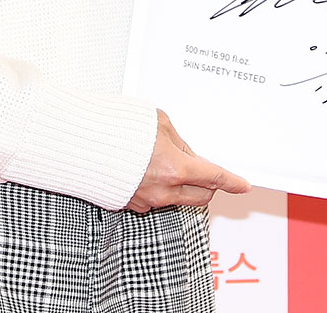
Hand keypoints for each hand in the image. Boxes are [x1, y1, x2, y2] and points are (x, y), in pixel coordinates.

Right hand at [124, 110, 250, 213]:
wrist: (84, 142)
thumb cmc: (119, 127)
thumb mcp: (159, 122)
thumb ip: (179, 141)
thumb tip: (186, 154)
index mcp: (176, 168)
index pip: (213, 177)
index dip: (232, 182)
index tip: (242, 185)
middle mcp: (164, 190)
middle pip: (202, 196)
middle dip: (209, 184)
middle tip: (204, 169)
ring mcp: (147, 201)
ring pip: (179, 198)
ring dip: (182, 185)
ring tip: (166, 161)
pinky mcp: (132, 204)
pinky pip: (156, 198)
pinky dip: (160, 187)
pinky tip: (147, 169)